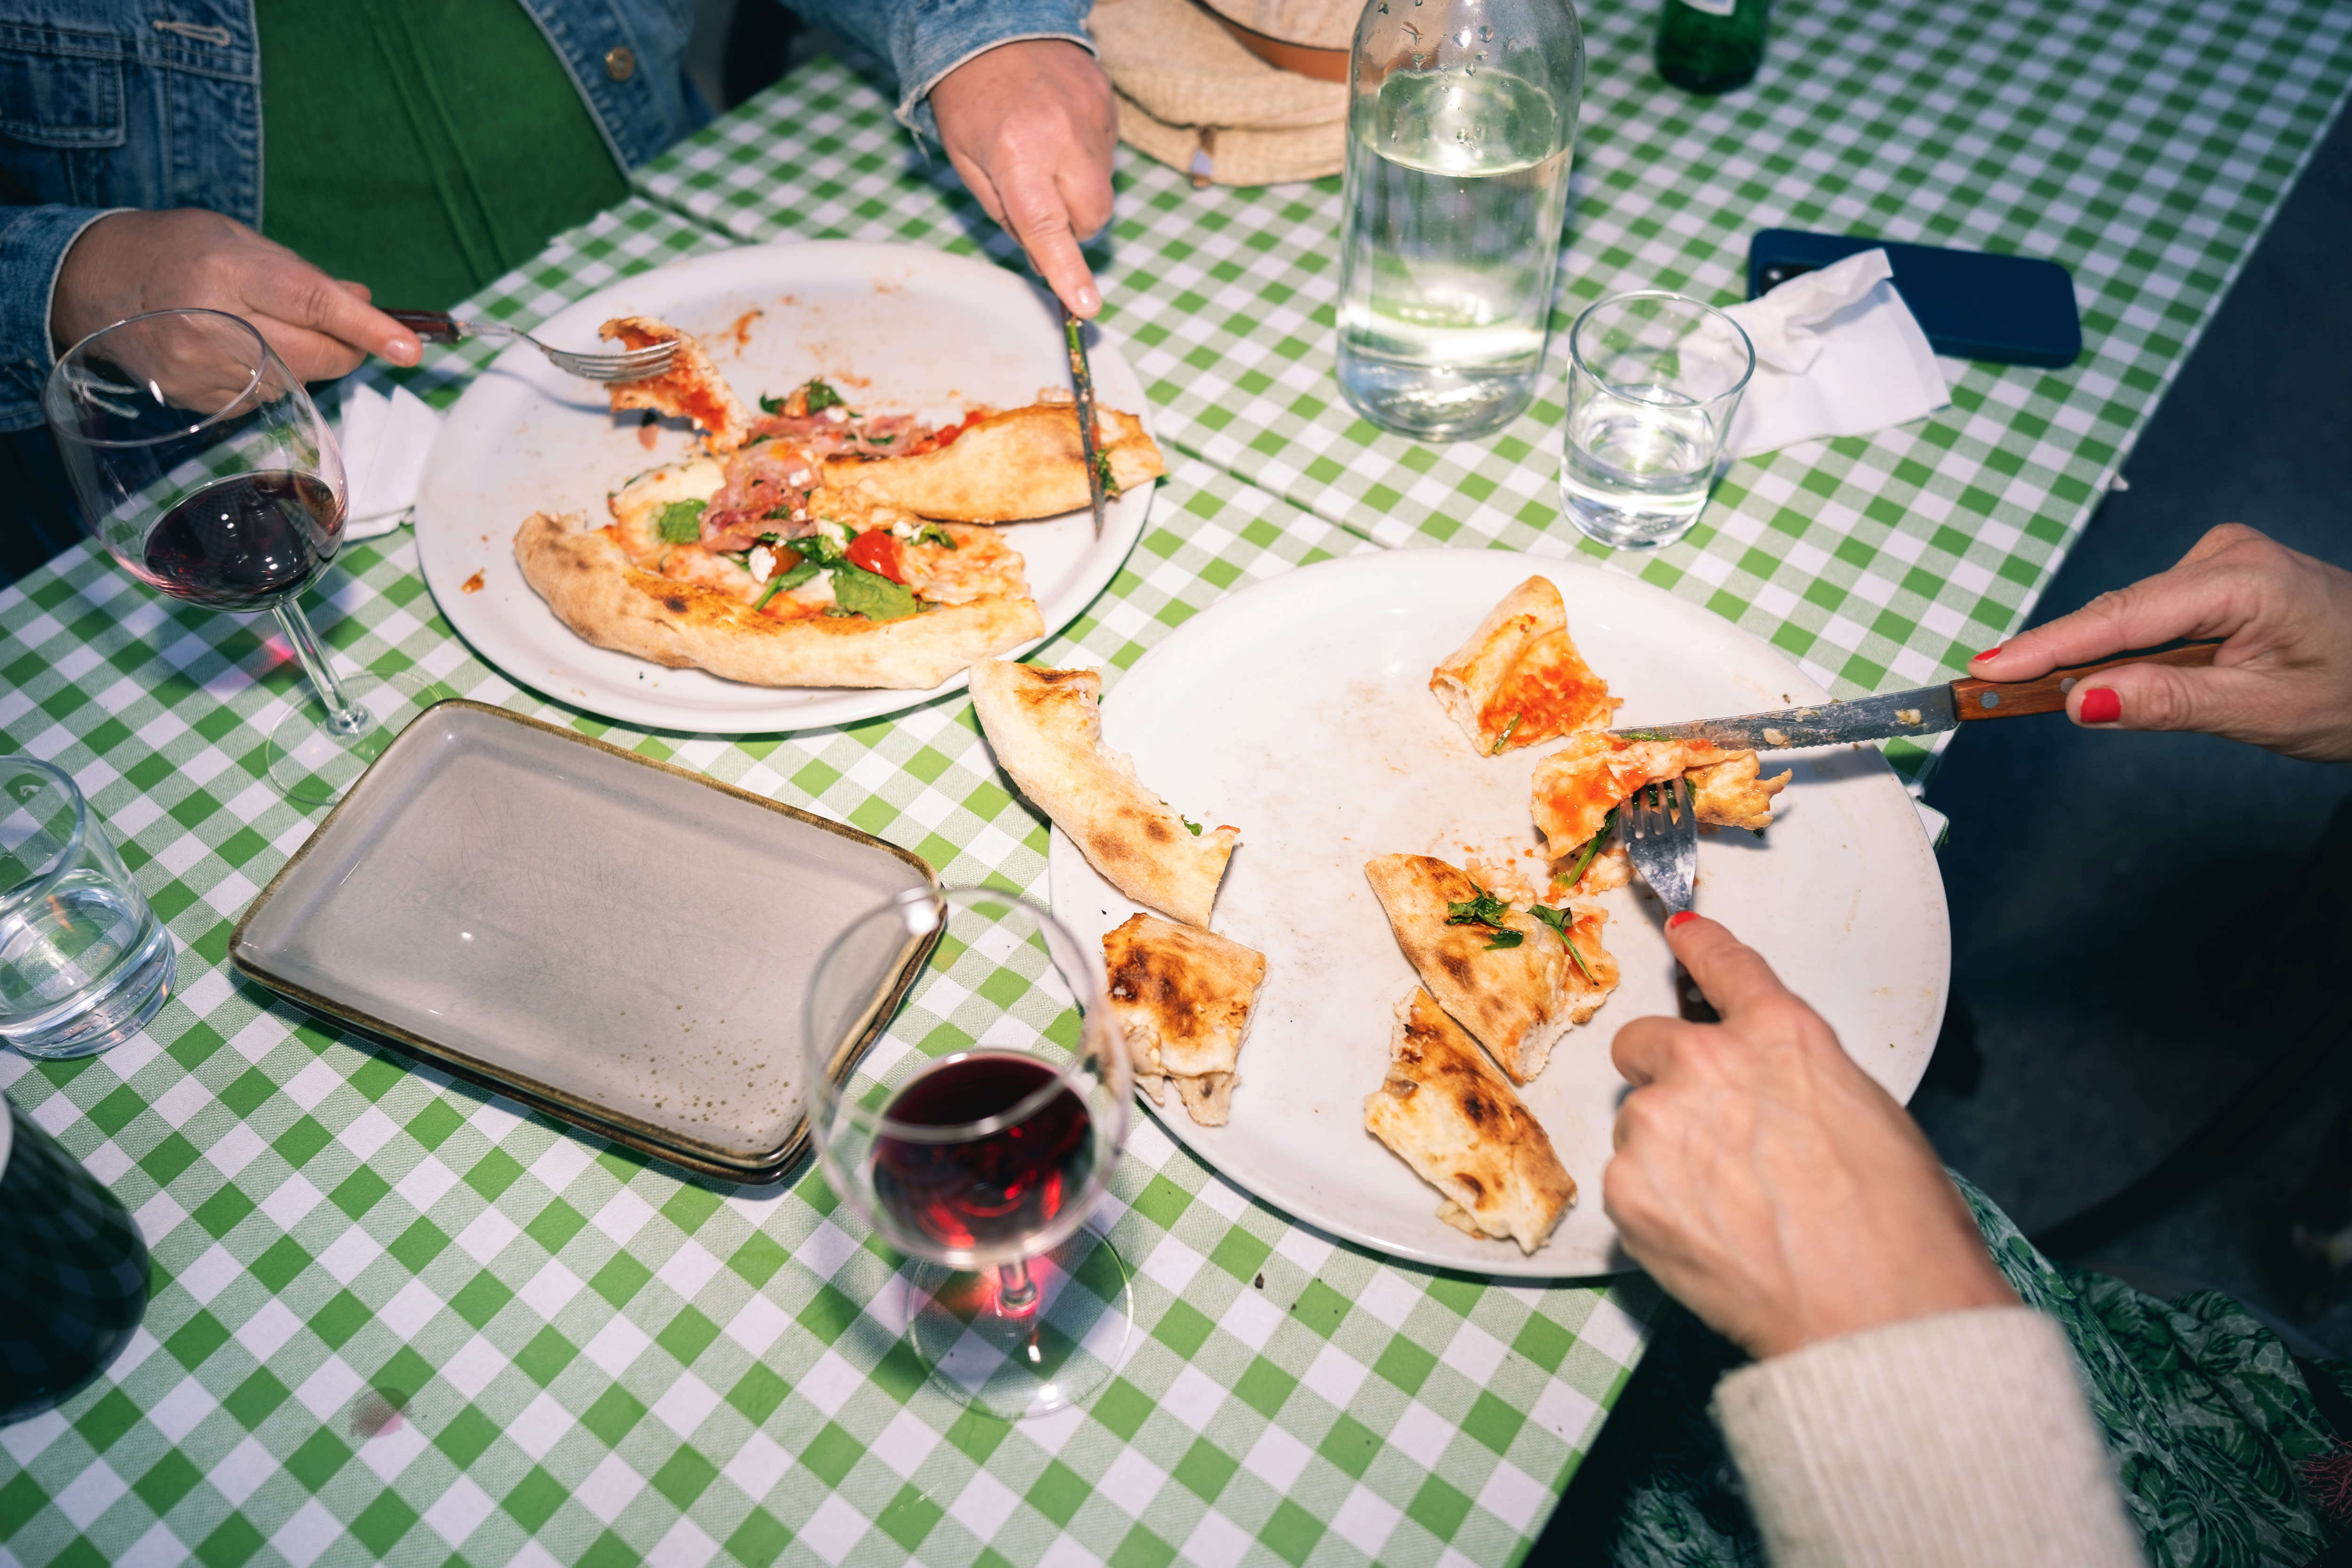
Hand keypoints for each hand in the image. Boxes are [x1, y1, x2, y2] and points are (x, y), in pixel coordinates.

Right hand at [52, 209, 419, 380]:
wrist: (93, 282)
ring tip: (269, 328)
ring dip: (307, 362)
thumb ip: (306, 275)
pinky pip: (266, 401)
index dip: (366, 329)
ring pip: (298, 384)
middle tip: (350, 332)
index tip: (410, 348)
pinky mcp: (197, 401)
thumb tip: (367, 306)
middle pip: (317, 356)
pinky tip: (243, 352)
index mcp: (228, 271)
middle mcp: (213, 325)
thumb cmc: (175, 250)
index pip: (312, 303)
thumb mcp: (239, 239)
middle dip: (348, 349)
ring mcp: (202, 370)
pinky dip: (274, 380)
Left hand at [929, 39, 1115, 318]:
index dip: (1066, 270)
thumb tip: (1042, 258)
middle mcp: (1060, 137)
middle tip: (1041, 203)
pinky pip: (1108, 155)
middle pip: (1091, 217)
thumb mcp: (970, 163)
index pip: (1047, 227)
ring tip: (1045, 154)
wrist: (992, 26)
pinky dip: (1086, 158)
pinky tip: (1060, 133)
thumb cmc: (971, 101)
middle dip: (1072, 227)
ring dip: (1078, 190)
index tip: (1086, 306)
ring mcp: (1091, 118)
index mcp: (1016, 154)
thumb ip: (1006, 215)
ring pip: (1102, 190)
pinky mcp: (1108, 103)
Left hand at [1605, 915, 2014, 1359]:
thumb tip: (1770, 1090)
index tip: (1680, 933)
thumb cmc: (1899, 1228)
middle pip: (1645, 1041)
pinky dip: (1656, 1207)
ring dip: (1666, 1151)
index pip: (1724, 965)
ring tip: (1732, 1207)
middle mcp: (1708, 1065)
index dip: (1698, 947)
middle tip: (1711, 1132)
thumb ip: (1799, 1080)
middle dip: (1666, 1074)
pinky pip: (1627, 1182)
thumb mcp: (1869, 1116)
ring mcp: (1660, 1125)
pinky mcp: (1628, 1188)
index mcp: (1783, 1036)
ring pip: (1636, 1120)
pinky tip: (1712, 1237)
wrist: (1878, 1314)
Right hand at [1968, 523, 2351, 761]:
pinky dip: (2121, 644)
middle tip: (1983, 689)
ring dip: (2092, 654)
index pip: (2121, 618)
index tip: (1984, 669)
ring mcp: (2222, 558)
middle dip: (2052, 654)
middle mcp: (2227, 554)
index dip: (2046, 647)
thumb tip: (2080, 701)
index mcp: (2244, 580)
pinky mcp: (2219, 573)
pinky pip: (2150, 611)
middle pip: (2116, 612)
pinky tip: (2107, 674)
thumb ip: (2168, 701)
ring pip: (2130, 614)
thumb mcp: (2264, 711)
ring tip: (2038, 691)